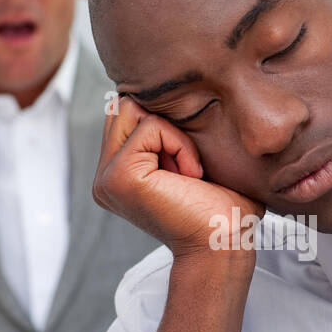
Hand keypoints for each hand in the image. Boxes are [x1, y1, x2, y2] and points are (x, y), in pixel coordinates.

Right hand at [94, 96, 264, 262]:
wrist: (226, 242)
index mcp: (118, 173)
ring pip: (132, 108)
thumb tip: (175, 89)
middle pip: (125, 105)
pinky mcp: (118, 176)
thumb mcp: (192, 158)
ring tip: (188, 172)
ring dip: (172, 135)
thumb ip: (171, 129)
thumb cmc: (223, 208)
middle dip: (164, 125)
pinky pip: (150, 127)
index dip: (166, 125)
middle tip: (188, 168)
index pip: (129, 112)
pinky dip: (180, 146)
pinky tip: (190, 177)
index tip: (190, 168)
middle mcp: (105, 177)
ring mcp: (106, 178)